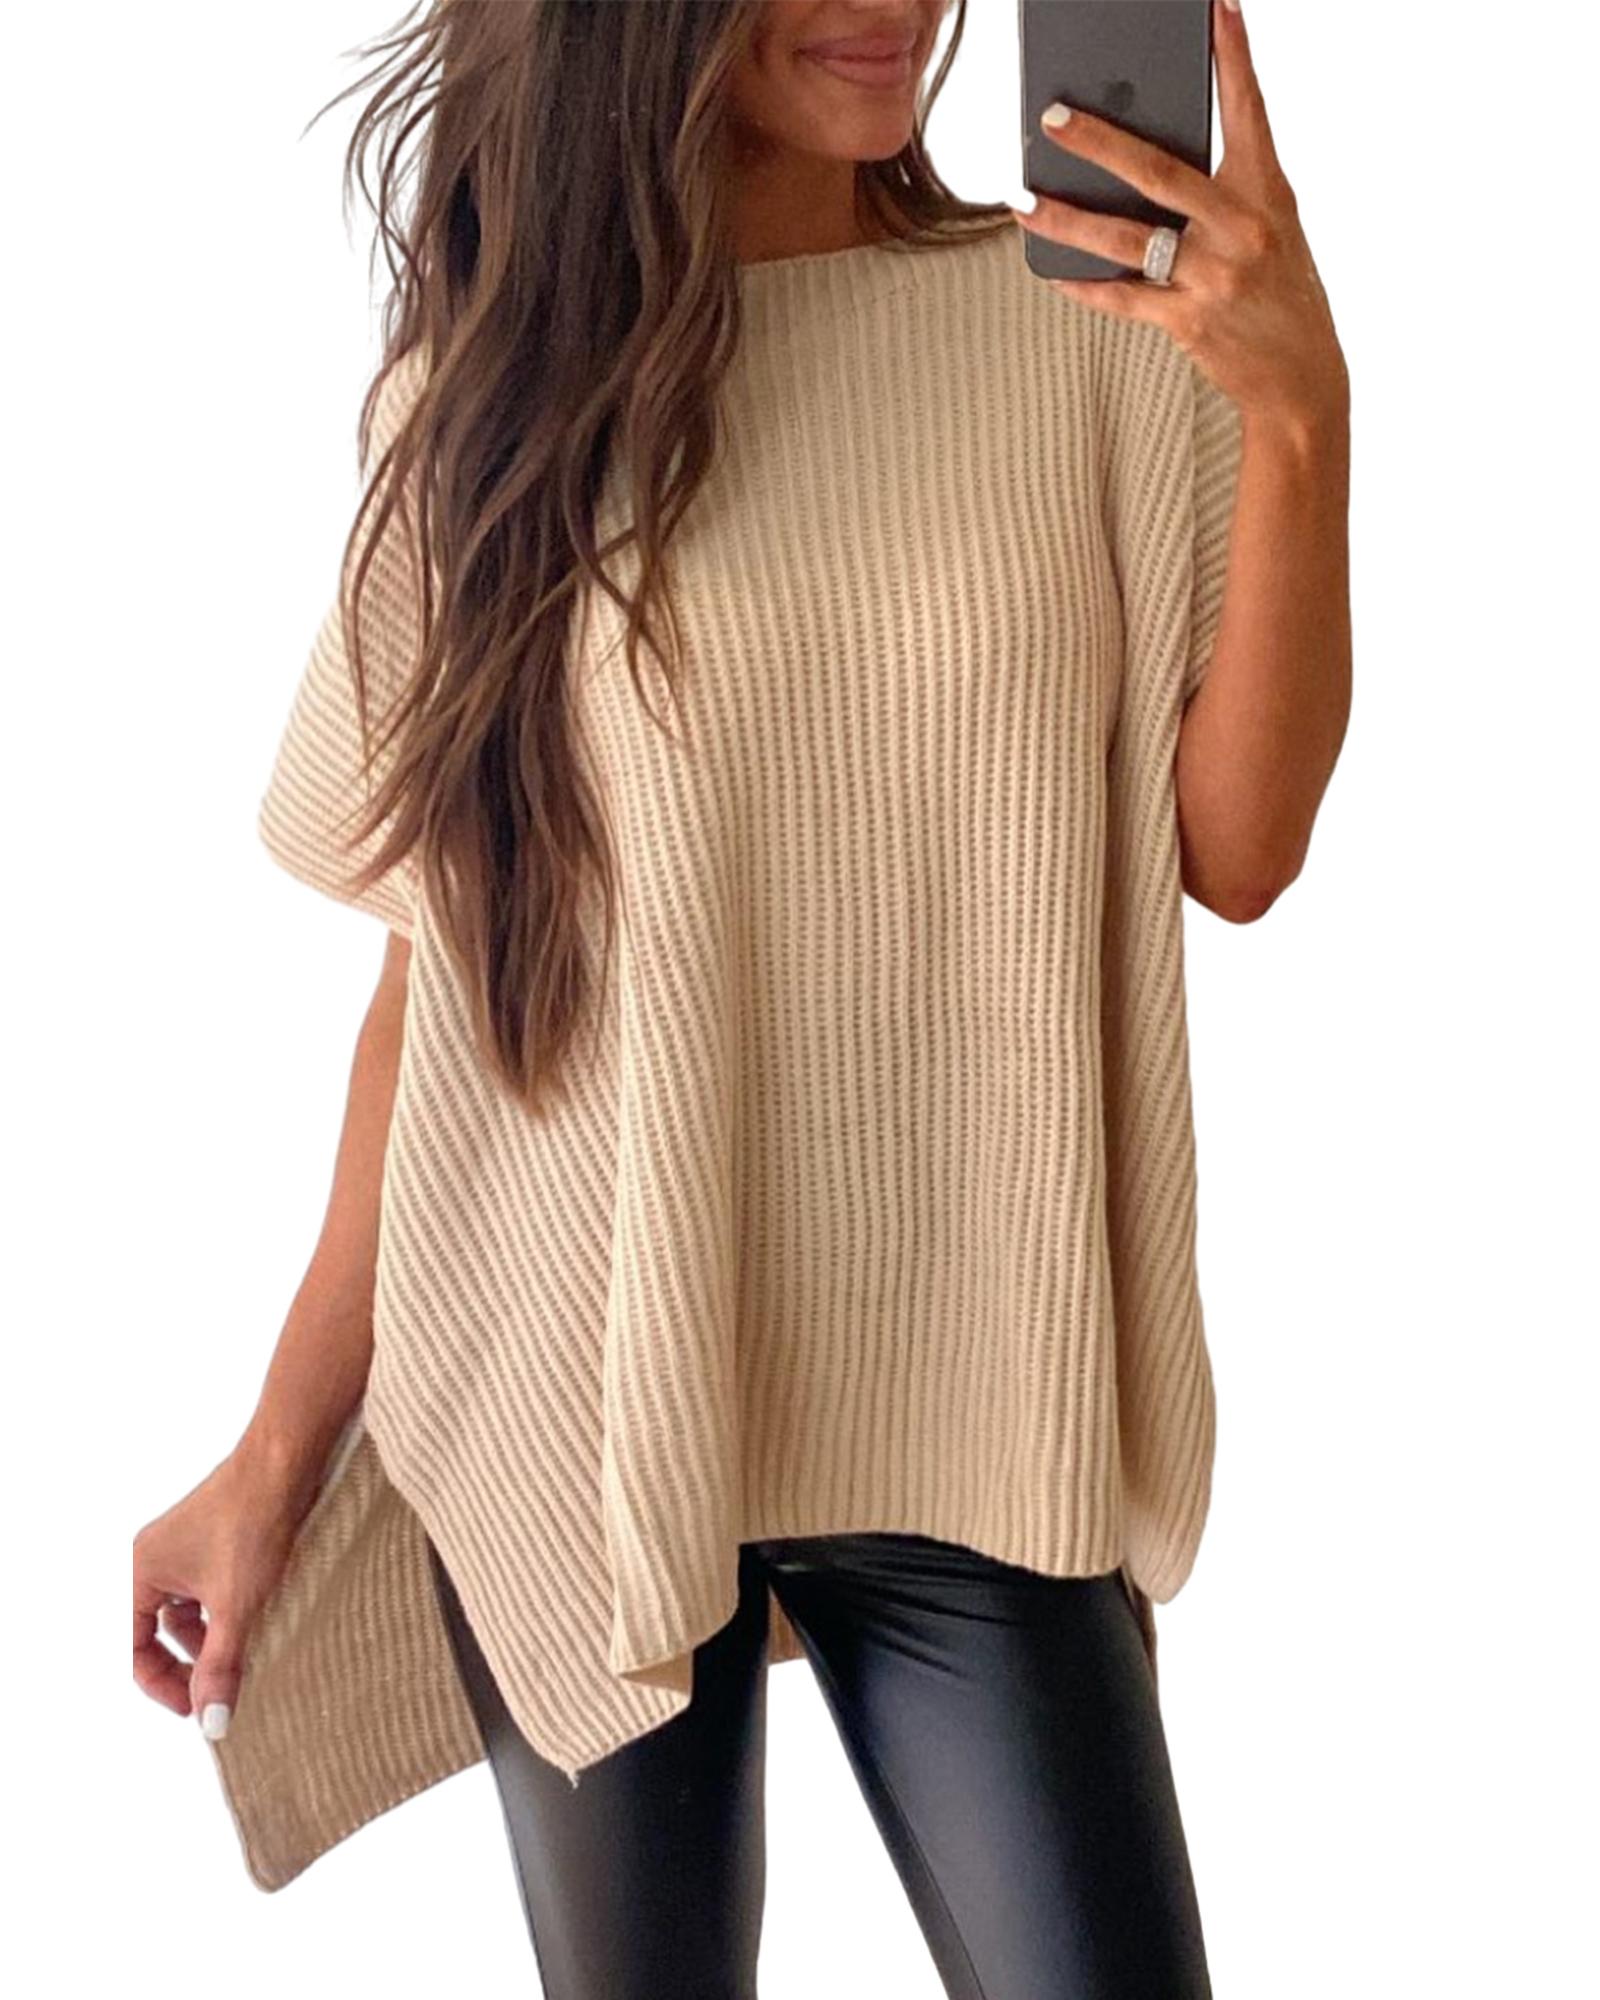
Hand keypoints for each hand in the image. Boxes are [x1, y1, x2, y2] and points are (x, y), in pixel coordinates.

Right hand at [131, 1435, 316, 1739]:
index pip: (135, 1647)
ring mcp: (188, 1546)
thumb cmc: (254, 1522)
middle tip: (223, 1690)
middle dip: (189, 1663)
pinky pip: (211, 1590)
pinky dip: (229, 1613)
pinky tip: (261, 1623)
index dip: (163, 1685)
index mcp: (143, 1571)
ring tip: (247, 1657)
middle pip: (159, 1632)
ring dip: (212, 1639)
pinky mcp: (219, 1538)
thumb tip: (211, 1723)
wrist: (287, 1460)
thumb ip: (221, 1665)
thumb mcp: (237, 1604)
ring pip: (190, 1611)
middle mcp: (158, 1557)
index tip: (198, 1710)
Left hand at [1009, 0, 1346, 433]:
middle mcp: (1240, 227)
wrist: (1301, 378)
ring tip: (1021, 200)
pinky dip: (1084, 285)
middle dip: (1099, 141)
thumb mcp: (1270, 229)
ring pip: (1123, 238)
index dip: (1231, 54)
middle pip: (1157, 171)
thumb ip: (1221, 194)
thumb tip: (1142, 169)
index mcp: (1267, 192)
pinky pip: (1121, 298)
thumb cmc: (1281, 293)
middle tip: (1052, 117)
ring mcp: (1212, 275)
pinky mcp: (1188, 321)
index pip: (1248, 109)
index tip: (1215, 5)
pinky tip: (1051, 272)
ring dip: (1066, 219)